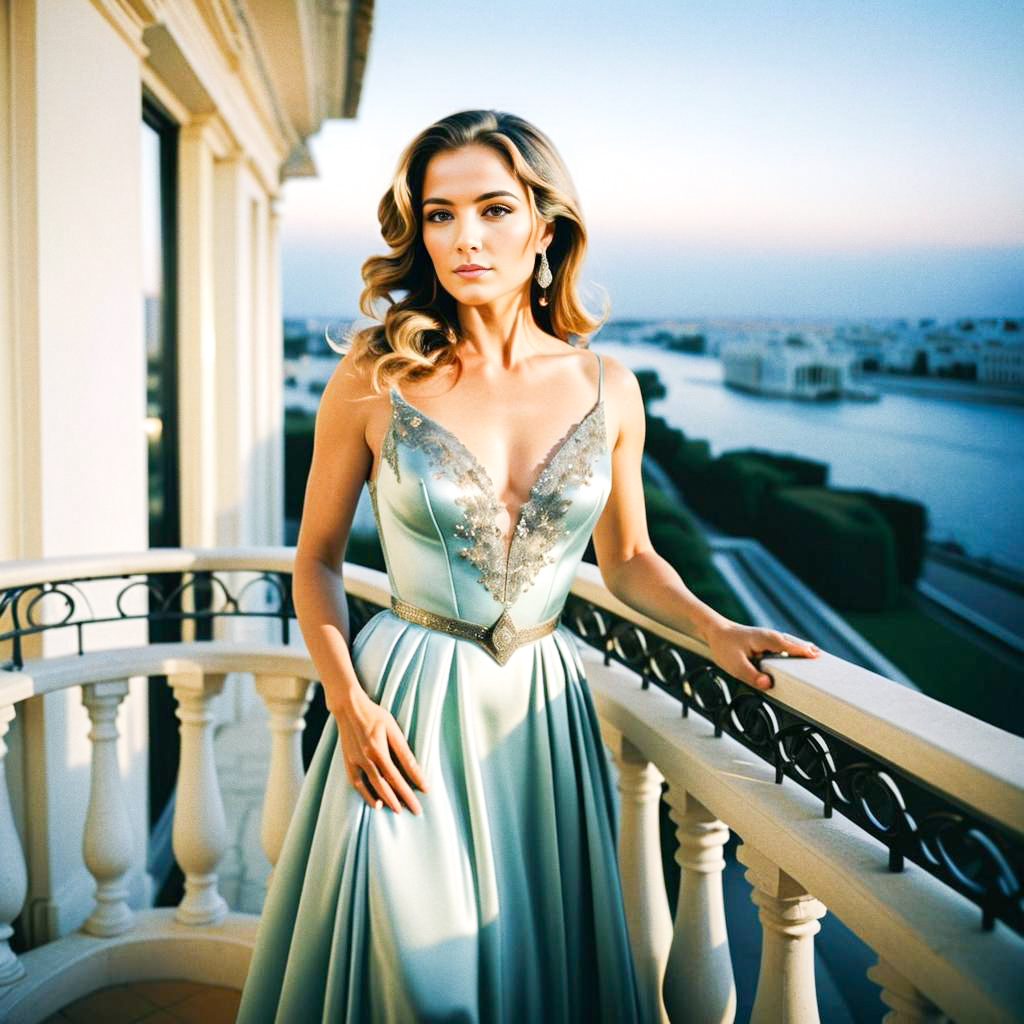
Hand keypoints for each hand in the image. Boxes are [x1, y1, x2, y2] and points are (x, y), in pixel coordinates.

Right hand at [329, 688, 428, 813]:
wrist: (348, 707)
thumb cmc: (374, 714)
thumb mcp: (392, 728)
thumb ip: (402, 749)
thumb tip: (414, 767)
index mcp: (378, 749)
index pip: (399, 773)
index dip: (414, 783)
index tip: (426, 791)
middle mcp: (366, 758)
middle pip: (387, 784)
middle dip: (403, 798)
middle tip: (416, 810)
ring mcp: (355, 761)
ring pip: (373, 787)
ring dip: (387, 800)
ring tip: (398, 809)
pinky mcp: (347, 762)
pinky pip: (356, 783)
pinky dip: (366, 795)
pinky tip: (376, 803)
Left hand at [704, 621, 819, 690]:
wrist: (716, 631)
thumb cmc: (725, 646)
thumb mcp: (735, 665)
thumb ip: (751, 676)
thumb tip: (768, 684)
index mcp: (767, 639)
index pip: (790, 646)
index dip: (804, 652)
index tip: (819, 658)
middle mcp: (773, 636)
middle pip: (797, 645)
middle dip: (812, 653)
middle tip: (829, 665)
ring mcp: (772, 639)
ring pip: (794, 645)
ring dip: (807, 652)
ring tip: (822, 662)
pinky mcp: (770, 643)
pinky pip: (788, 647)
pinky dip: (798, 651)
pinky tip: (806, 659)